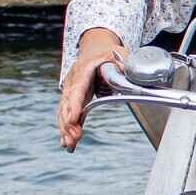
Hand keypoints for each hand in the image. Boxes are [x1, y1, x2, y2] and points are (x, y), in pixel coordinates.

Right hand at [56, 29, 125, 150]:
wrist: (95, 49)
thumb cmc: (108, 52)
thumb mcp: (119, 53)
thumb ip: (125, 61)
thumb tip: (131, 71)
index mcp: (82, 71)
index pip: (77, 89)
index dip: (75, 105)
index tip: (74, 119)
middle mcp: (73, 82)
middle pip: (67, 104)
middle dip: (69, 122)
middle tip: (74, 138)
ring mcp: (71, 91)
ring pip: (64, 112)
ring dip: (66, 129)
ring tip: (69, 145)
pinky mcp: (74, 100)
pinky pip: (68, 116)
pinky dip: (67, 130)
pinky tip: (68, 145)